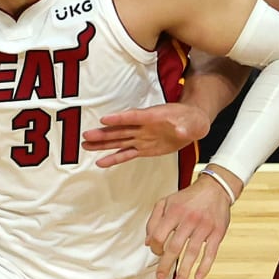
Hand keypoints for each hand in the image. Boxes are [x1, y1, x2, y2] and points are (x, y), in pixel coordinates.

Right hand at [81, 103, 209, 168]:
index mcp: (153, 117)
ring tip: (86, 144)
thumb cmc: (191, 120)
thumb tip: (180, 131)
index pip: (133, 117)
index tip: (104, 120)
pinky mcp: (143, 148)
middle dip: (104, 133)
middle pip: (120, 130)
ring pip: (119, 141)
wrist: (191, 125)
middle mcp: (143, 127)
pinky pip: (126, 154)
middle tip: (87, 135)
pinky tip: (101, 162)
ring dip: (103, 144)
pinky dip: (114, 158)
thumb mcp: (192, 123)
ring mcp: (141, 138)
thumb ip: (184, 127)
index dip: (119, 119)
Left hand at [145, 172, 236, 278]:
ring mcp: (204, 226)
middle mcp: (189, 219)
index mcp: (174, 212)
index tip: (157, 253)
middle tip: (161, 277)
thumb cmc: (188, 198)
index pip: (160, 235)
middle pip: (175, 247)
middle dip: (166, 264)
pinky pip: (211, 252)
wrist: (215, 189)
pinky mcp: (217, 232)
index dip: (156, 247)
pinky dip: (205, 266)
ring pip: (192, 252)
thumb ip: (154, 221)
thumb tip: (148, 243)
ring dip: (185, 269)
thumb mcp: (166, 202)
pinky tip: (199, 277)